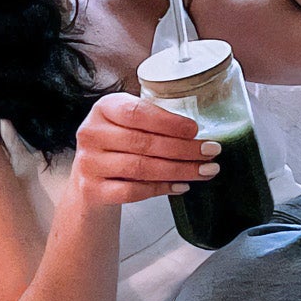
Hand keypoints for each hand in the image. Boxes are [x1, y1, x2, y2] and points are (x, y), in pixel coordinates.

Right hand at [68, 92, 217, 207]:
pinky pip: (133, 191)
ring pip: (140, 168)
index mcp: (104, 109)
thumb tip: (198, 134)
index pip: (136, 113)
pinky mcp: (92, 190)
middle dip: (183, 149)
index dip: (168, 122)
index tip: (195, 130)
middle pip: (143, 143)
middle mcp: (91, 134)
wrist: (90, 178)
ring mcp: (89, 164)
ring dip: (178, 170)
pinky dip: (161, 189)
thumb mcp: (129, 123)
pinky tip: (182, 186)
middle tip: (211, 152)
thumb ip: (155, 122)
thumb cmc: (118, 145)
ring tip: (205, 170)